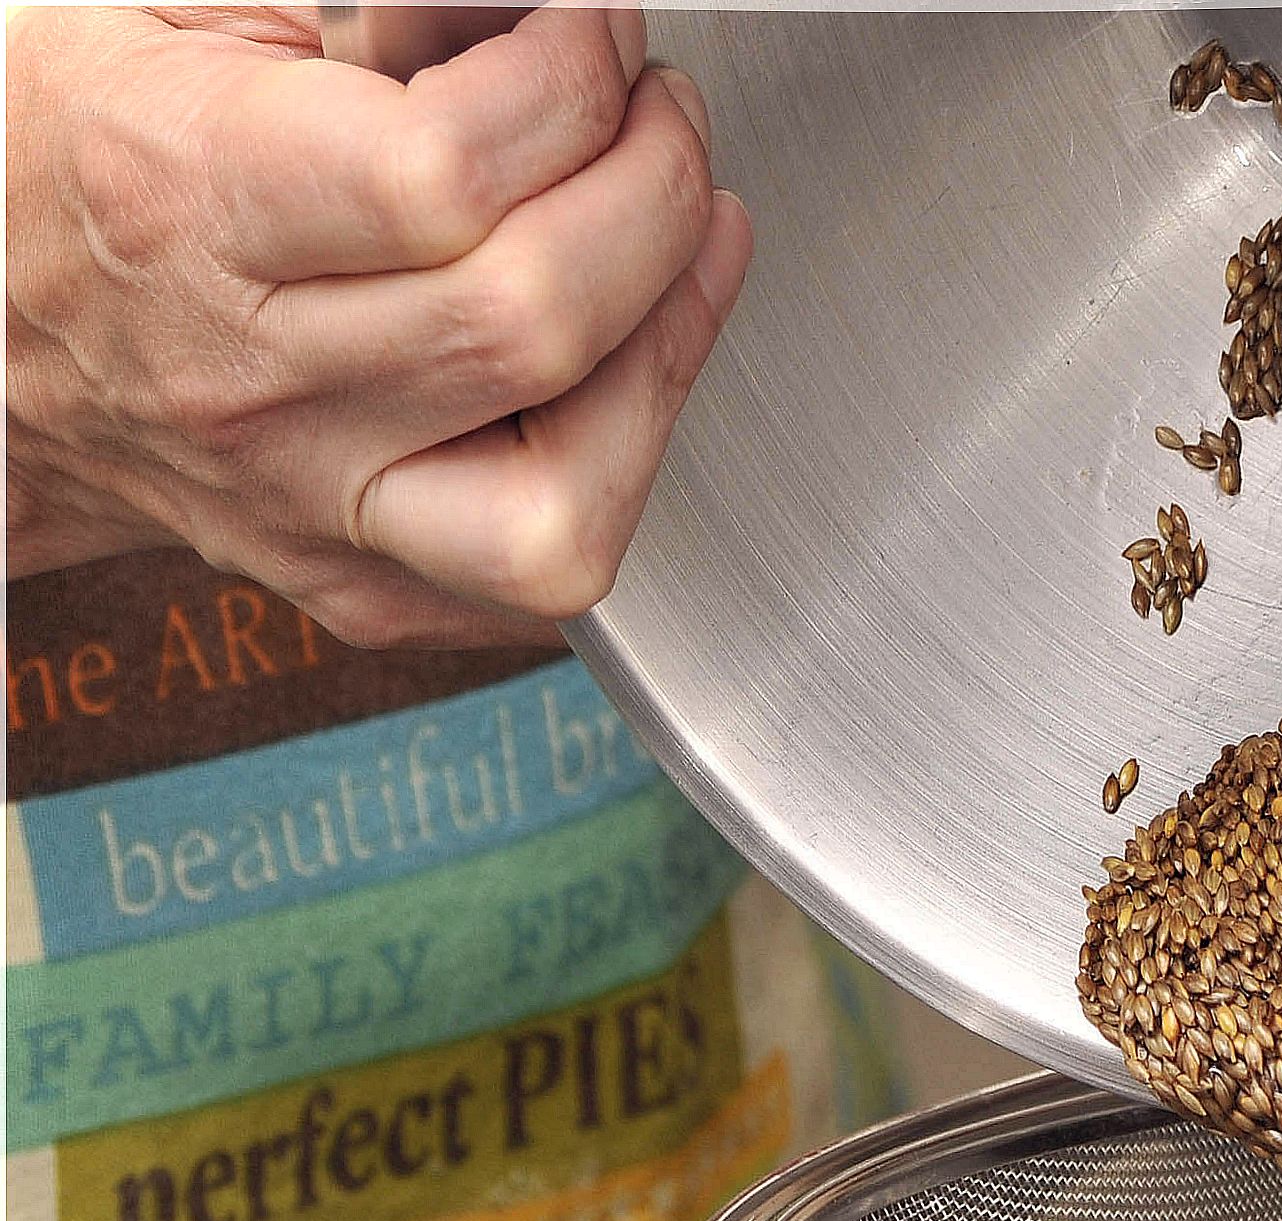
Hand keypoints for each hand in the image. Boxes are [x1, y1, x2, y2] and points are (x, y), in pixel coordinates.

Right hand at [5, 6, 750, 646]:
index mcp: (179, 199)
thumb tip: (528, 6)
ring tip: (679, 233)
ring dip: (670, 341)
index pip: (441, 176)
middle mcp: (249, 378)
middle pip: (531, 322)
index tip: (596, 29)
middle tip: (654, 118)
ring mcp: (309, 501)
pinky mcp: (363, 584)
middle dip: (649, 192)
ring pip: (565, 489)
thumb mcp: (177, 10)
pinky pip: (549, 568)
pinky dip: (631, 458)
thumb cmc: (84, 153)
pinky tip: (633, 354)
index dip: (568, 85)